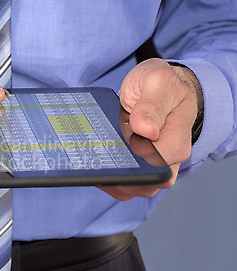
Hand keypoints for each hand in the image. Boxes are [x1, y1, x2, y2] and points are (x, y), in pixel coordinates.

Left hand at [100, 58, 202, 200]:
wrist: (156, 88)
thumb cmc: (159, 85)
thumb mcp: (156, 82)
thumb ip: (152, 105)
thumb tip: (147, 130)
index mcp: (177, 136)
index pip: (163, 160)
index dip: (142, 156)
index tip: (125, 143)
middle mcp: (169, 157)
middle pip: (149, 183)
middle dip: (123, 175)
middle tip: (99, 156)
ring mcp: (152, 166)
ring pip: (134, 189)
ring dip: (112, 179)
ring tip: (92, 160)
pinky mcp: (137, 168)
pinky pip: (123, 186)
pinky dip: (106, 181)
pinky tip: (93, 165)